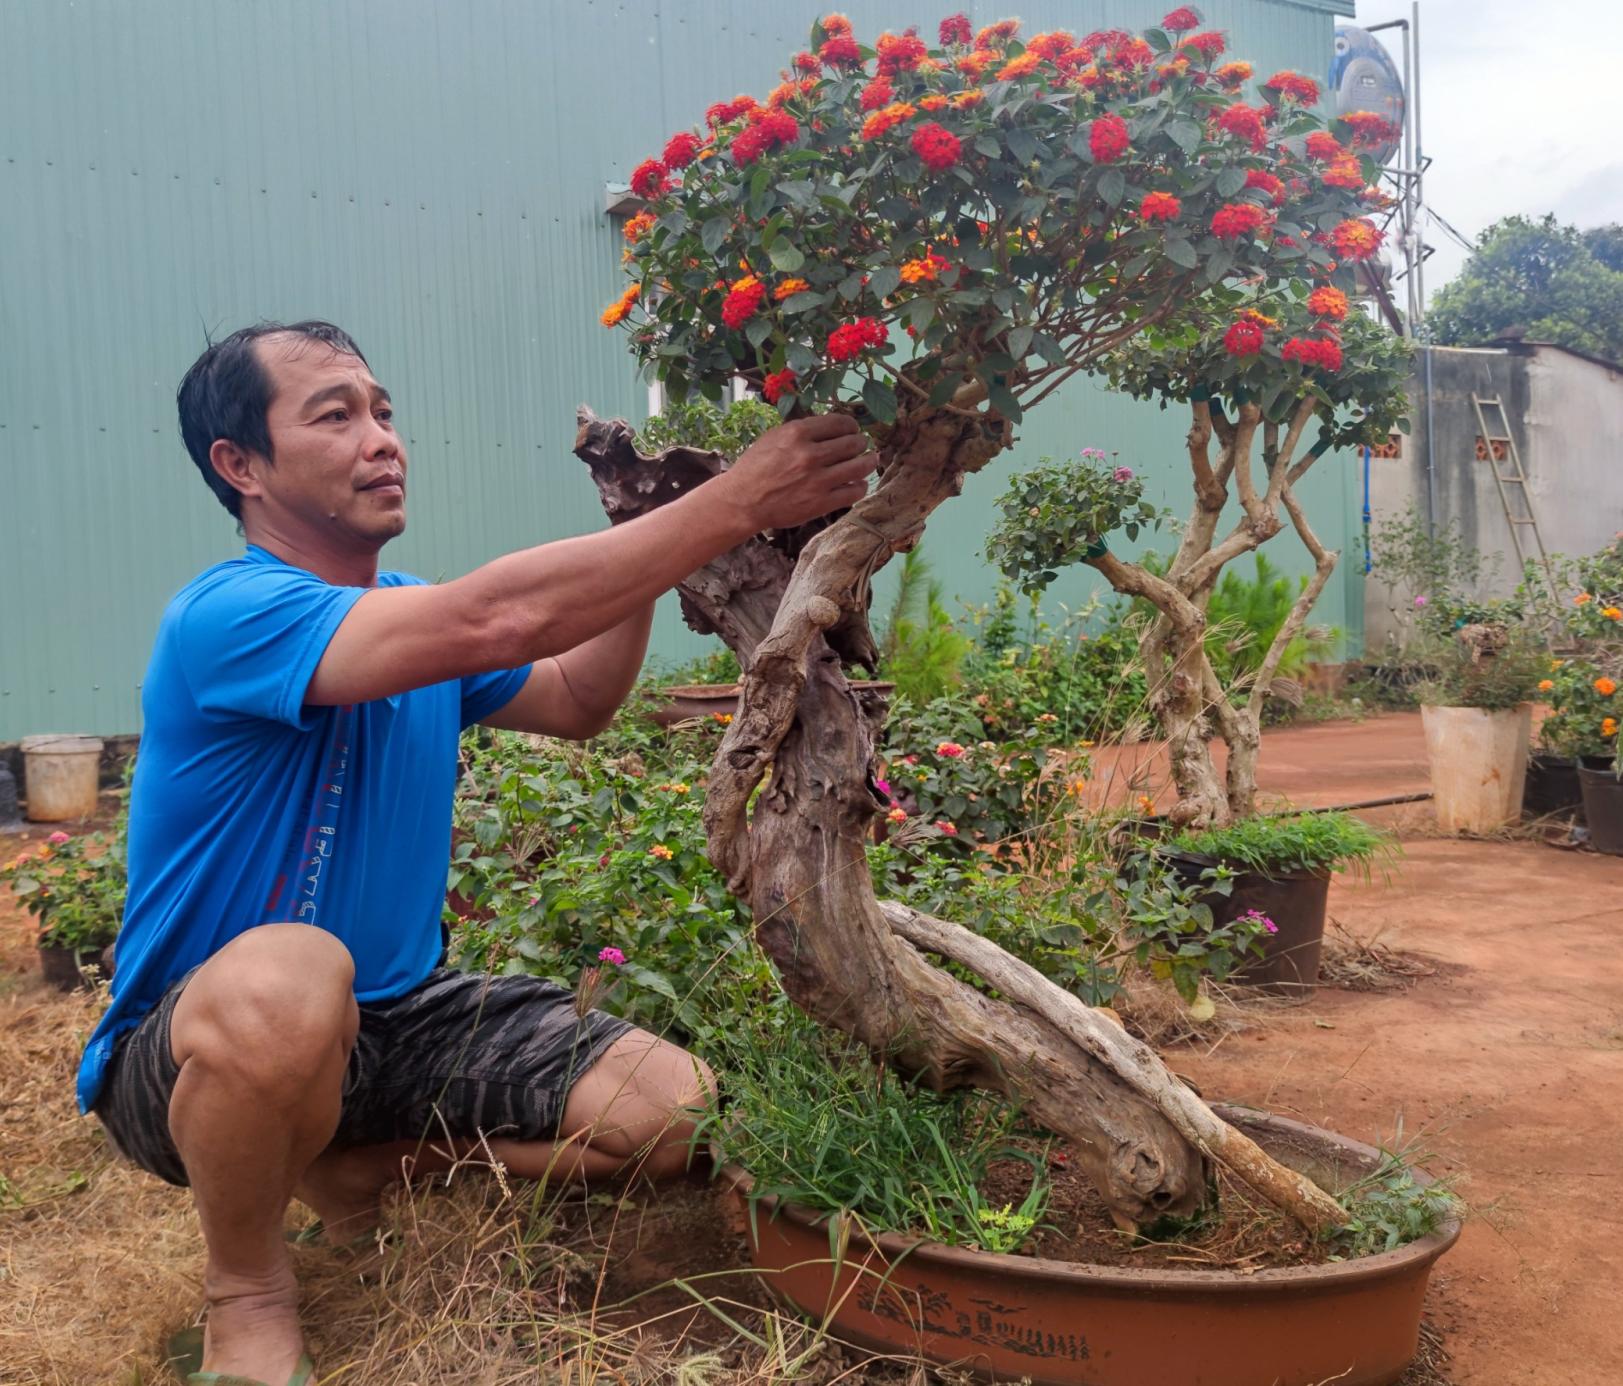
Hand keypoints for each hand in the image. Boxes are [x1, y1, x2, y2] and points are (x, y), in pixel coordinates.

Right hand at [718, 413, 879, 531]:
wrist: (743, 501)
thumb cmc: (755, 467)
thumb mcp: (774, 438)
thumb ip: (801, 431)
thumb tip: (830, 426)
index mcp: (797, 433)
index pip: (839, 423)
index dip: (851, 426)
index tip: (853, 430)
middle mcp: (810, 455)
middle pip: (852, 443)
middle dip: (861, 443)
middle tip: (862, 445)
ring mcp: (817, 480)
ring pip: (858, 467)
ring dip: (869, 461)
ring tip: (870, 460)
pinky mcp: (821, 503)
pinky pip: (853, 492)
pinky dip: (861, 486)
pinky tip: (859, 484)